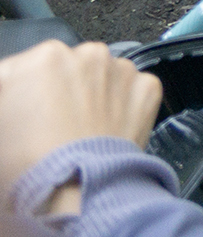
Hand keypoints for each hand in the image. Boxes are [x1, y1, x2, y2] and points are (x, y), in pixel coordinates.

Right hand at [0, 41, 162, 215]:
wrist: (81, 188)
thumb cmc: (29, 163)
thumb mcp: (1, 127)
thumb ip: (9, 97)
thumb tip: (17, 101)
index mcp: (43, 58)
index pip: (22, 71)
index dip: (19, 96)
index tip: (22, 115)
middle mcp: (86, 53)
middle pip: (66, 70)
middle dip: (57, 91)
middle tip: (52, 125)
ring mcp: (122, 69)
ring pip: (101, 77)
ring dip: (92, 95)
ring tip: (81, 130)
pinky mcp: (148, 87)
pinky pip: (131, 91)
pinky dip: (122, 106)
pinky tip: (107, 130)